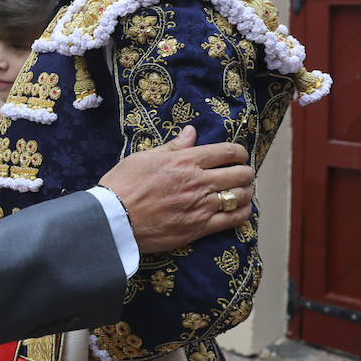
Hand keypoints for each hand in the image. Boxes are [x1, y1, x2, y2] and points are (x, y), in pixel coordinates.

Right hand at [100, 125, 253, 252]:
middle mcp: (198, 182)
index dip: (239, 153)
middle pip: (240, 173)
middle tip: (242, 174)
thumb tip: (191, 132)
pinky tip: (241, 210)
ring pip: (241, 196)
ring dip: (246, 192)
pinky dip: (243, 213)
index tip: (239, 156)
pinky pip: (233, 219)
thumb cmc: (123, 185)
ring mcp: (201, 206)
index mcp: (185, 161)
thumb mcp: (144, 157)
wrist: (114, 220)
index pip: (227, 152)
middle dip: (245, 172)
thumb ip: (172, 147)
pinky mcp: (199, 228)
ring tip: (243, 192)